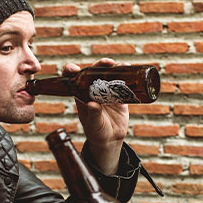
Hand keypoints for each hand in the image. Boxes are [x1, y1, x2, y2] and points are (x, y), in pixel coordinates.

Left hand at [64, 57, 128, 174]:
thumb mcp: (93, 124)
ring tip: (123, 65)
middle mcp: (93, 90)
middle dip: (99, 65)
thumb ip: (93, 114)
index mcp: (81, 95)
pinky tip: (131, 70)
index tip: (75, 69)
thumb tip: (92, 104)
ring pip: (109, 75)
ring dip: (115, 67)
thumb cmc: (96, 132)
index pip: (73, 79)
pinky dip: (127, 75)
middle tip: (107, 63)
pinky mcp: (119, 95)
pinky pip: (122, 82)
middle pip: (94, 72)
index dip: (71, 71)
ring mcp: (106, 91)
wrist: (110, 139)